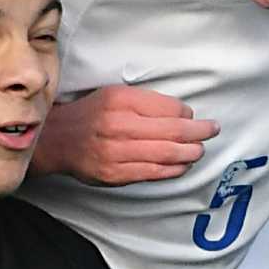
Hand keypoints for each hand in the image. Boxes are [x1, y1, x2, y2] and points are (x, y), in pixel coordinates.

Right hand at [30, 86, 219, 185]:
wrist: (56, 139)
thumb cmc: (90, 115)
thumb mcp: (114, 95)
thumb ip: (146, 103)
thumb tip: (182, 115)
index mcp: (121, 100)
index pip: (168, 108)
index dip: (188, 114)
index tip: (194, 117)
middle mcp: (119, 125)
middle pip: (173, 131)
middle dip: (199, 132)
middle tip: (212, 130)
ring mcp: (117, 152)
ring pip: (167, 154)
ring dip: (190, 152)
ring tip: (199, 150)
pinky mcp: (115, 173)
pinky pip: (154, 172)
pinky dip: (174, 169)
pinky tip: (183, 165)